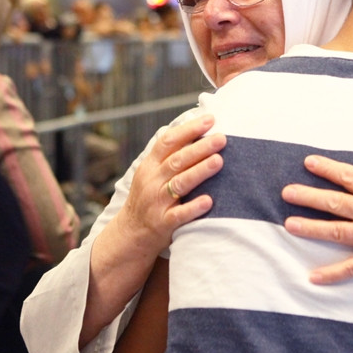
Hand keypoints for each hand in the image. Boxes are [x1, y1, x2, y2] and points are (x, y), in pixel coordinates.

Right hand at [108, 113, 224, 256]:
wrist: (131, 233)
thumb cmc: (150, 196)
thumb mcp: (152, 173)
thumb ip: (170, 155)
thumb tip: (199, 131)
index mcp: (151, 165)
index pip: (168, 141)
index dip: (189, 129)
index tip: (210, 120)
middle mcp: (152, 181)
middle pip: (177, 160)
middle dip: (200, 148)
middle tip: (221, 138)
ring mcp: (157, 202)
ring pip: (179, 184)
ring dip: (199, 172)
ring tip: (219, 161)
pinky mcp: (163, 223)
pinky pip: (179, 215)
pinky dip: (194, 207)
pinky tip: (209, 201)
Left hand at [281, 127, 352, 290]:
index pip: (348, 176)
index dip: (327, 168)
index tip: (308, 163)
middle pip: (333, 202)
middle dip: (308, 196)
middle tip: (286, 192)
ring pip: (334, 231)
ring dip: (310, 228)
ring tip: (288, 225)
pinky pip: (351, 268)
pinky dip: (331, 274)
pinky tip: (311, 276)